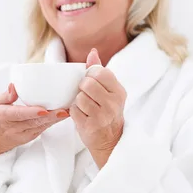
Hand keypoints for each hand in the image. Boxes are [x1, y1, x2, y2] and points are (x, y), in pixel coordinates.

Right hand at [0, 84, 68, 188]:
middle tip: (64, 110)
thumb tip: (14, 85)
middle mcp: (14, 128)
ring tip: (67, 111)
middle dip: (50, 117)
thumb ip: (5, 95)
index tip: (43, 110)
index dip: (31, 113)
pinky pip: (43, 128)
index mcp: (3, 117)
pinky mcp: (31, 137)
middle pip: (34, 122)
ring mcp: (23, 134)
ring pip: (41, 127)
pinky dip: (53, 122)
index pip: (18, 115)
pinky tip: (63, 115)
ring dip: (55, 119)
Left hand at [69, 48, 126, 167]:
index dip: (90, 76)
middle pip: (87, 84)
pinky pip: (73, 110)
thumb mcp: (109, 91)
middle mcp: (112, 103)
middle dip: (82, 89)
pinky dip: (74, 112)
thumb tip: (92, 52)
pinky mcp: (90, 126)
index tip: (92, 83)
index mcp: (118, 91)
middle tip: (87, 96)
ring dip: (78, 101)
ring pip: (79, 97)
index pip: (99, 72)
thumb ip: (100, 71)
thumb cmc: (107, 112)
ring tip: (85, 107)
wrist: (110, 140)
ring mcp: (102, 115)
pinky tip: (82, 116)